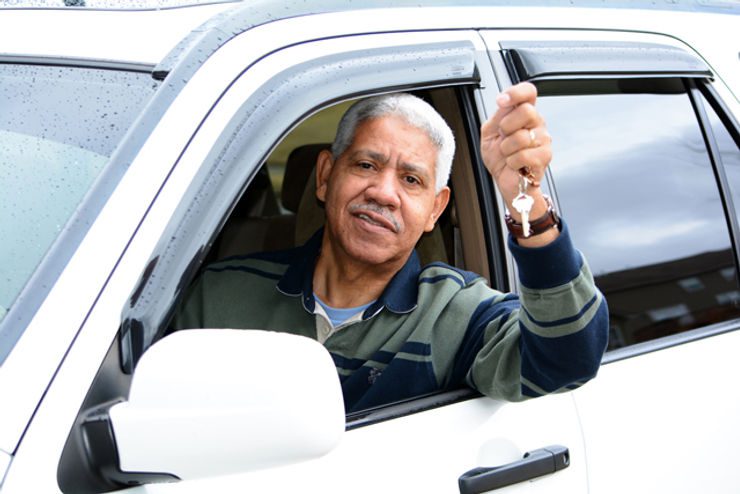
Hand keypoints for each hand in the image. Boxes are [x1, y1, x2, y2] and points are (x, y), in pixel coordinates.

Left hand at [480, 82, 556, 245]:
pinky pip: (522, 155)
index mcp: (523, 113)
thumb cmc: (499, 157)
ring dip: (506, 148)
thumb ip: (498, 115)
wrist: (505, 181)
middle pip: (526, 111)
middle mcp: (536, 123)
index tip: (501, 101)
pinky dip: (511, 162)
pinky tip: (514, 164)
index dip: (516, 92)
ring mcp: (543, 139)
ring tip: (508, 154)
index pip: (528, 92)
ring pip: (521, 136)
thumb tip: (504, 101)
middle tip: (503, 137)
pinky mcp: (544, 157)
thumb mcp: (490, 132)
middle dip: (506, 126)